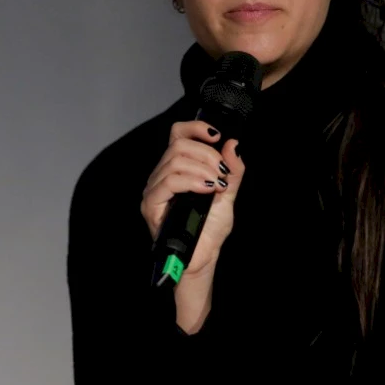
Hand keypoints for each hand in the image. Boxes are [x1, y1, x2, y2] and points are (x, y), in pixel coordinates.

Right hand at [140, 120, 244, 280]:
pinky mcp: (151, 204)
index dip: (196, 128)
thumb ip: (232, 170)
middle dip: (207, 155)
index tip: (216, 135)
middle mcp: (161, 176)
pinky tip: (206, 190)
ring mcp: (154, 190)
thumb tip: (233, 144)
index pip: (178, 134)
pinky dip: (191, 181)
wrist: (203, 257)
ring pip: (174, 162)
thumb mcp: (228, 194)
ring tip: (217, 186)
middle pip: (178, 145)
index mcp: (177, 169)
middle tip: (223, 174)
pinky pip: (168, 182)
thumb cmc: (210, 229)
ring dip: (202, 170)